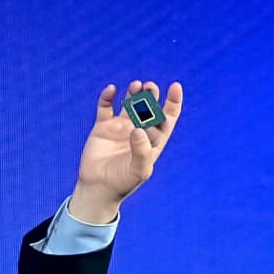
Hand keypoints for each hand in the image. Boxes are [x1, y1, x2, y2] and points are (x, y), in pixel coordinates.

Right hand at [70, 80, 182, 222]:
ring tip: (137, 85)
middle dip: (151, 95)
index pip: (167, 118)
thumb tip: (139, 129)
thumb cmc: (124, 183)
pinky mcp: (103, 127)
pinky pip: (106, 107)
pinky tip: (112, 89)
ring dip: (134, 93)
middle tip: (150, 87)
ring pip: (129, 103)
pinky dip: (108, 97)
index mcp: (153, 140)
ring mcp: (121, 127)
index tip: (175, 86)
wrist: (99, 188)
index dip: (173, 102)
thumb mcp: (139, 170)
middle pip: (149, 107)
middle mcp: (138, 131)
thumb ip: (142, 151)